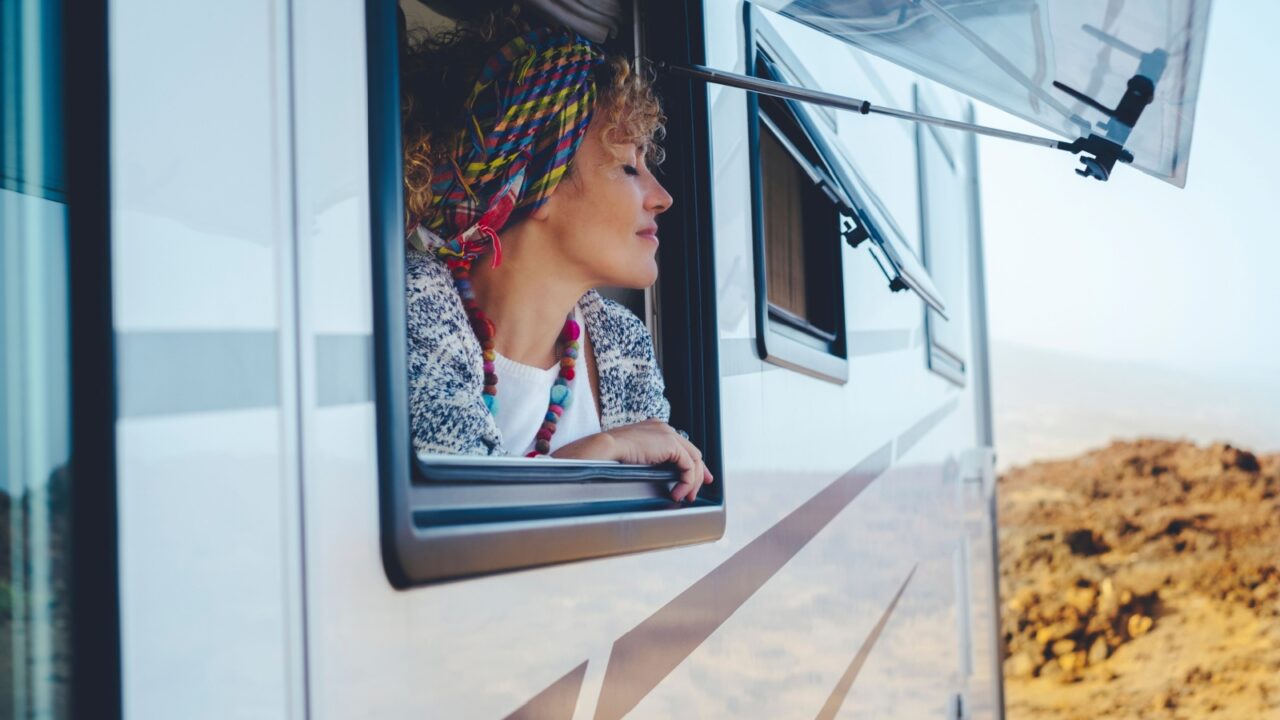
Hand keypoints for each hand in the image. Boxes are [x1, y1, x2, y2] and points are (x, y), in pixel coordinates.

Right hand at [552, 420, 714, 501]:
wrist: (605, 448)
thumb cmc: (611, 455)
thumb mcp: (635, 457)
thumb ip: (649, 461)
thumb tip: (658, 476)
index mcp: (655, 429)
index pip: (681, 446)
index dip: (690, 464)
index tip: (693, 479)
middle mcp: (664, 428)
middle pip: (691, 452)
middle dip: (699, 473)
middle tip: (696, 491)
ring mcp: (668, 434)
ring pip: (693, 460)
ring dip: (692, 481)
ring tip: (685, 496)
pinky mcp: (670, 444)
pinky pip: (688, 466)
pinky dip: (687, 481)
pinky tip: (677, 492)